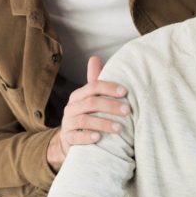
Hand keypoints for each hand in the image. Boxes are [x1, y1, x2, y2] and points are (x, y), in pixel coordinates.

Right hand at [46, 56, 129, 171]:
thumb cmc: (87, 115)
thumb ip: (95, 81)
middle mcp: (71, 107)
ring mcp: (68, 123)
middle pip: (91, 103)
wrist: (71, 139)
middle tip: (127, 111)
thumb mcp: (91, 98)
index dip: (109, 88)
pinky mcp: (67, 138)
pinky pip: (75, 137)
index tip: (125, 92)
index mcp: (79, 95)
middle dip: (111, 106)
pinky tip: (99, 138)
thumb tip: (94, 57)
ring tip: (120, 128)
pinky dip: (87, 137)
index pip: (93, 86)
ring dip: (103, 123)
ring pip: (84, 121)